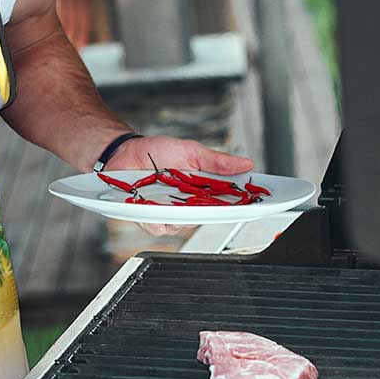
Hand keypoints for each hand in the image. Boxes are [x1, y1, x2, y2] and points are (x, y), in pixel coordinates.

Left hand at [107, 136, 254, 236]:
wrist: (124, 152)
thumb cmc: (156, 151)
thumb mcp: (190, 151)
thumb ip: (216, 161)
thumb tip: (246, 164)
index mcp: (201, 190)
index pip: (226, 202)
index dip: (242, 206)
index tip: (255, 203)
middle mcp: (186, 205)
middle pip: (206, 218)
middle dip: (210, 212)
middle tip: (211, 201)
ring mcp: (167, 213)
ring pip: (181, 226)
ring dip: (179, 214)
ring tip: (172, 198)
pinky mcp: (147, 218)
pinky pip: (157, 227)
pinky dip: (156, 219)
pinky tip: (152, 207)